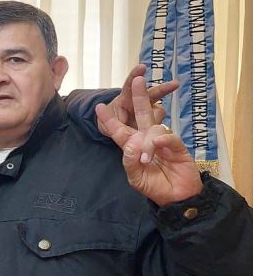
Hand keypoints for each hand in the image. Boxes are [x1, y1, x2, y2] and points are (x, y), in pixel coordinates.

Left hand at [95, 76, 202, 206]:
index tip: (99, 106)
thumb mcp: (135, 178)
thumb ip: (130, 162)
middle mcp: (146, 139)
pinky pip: (169, 136)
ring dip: (149, 141)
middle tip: (138, 78)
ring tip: (147, 160)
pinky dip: (163, 140)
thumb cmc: (154, 187)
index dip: (109, 119)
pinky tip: (160, 146)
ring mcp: (163, 141)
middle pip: (141, 113)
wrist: (177, 198)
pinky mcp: (177, 146)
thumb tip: (132, 144)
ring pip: (154, 127)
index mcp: (132, 146)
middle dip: (139, 96)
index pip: (118, 130)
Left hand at [98, 63, 178, 137]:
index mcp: (125, 100)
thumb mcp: (107, 125)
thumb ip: (112, 122)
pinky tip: (157, 140)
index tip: (142, 67)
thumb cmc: (111, 126)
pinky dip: (160, 133)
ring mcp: (150, 114)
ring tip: (152, 128)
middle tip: (175, 84)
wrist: (119, 138)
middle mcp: (140, 104)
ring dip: (156, 118)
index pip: (129, 86)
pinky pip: (161, 126)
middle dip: (163, 89)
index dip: (135, 76)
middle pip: (152, 94)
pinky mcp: (157, 125)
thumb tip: (121, 120)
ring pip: (158, 111)